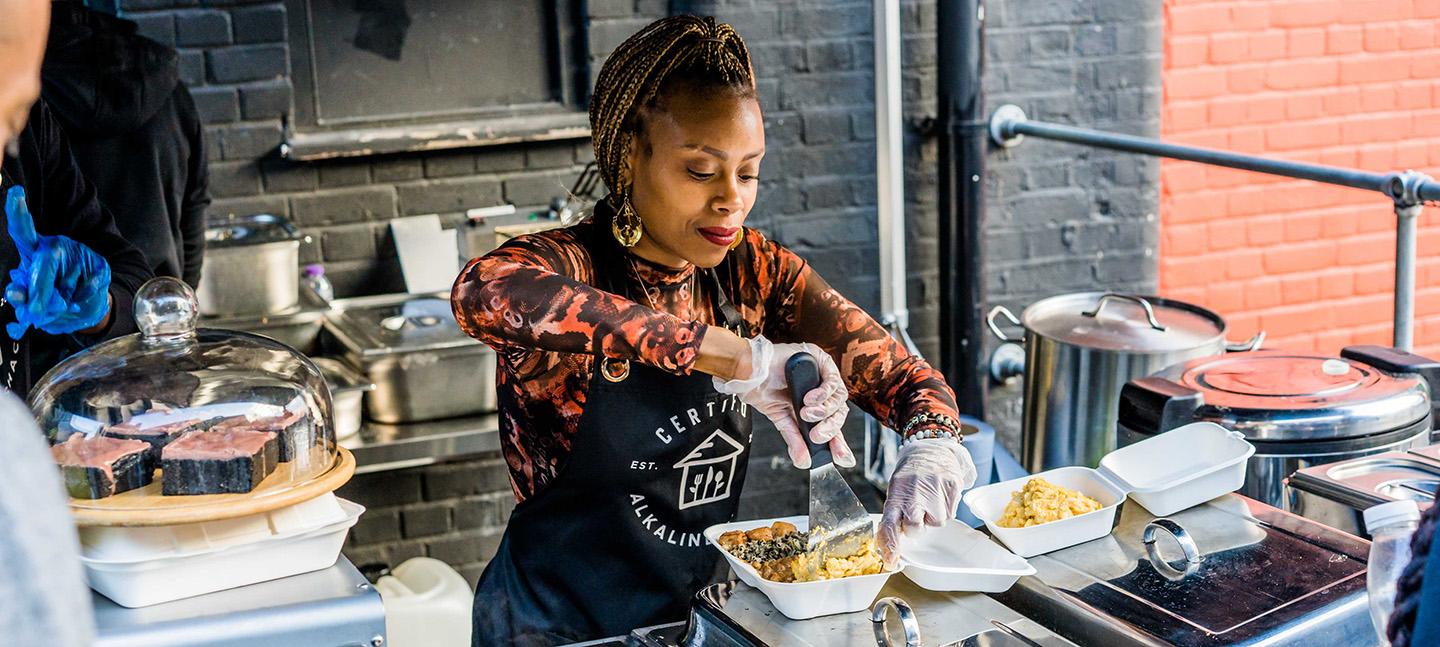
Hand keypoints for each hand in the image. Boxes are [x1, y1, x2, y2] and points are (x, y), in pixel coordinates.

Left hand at [5, 186, 110, 339]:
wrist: (84, 305)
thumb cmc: (51, 298)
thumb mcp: (30, 299)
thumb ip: (23, 298)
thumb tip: (21, 299)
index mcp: (34, 250)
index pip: (22, 230)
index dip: (17, 211)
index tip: (14, 193)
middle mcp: (56, 246)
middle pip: (46, 263)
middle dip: (39, 291)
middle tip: (33, 313)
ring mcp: (80, 254)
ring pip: (66, 283)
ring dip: (60, 305)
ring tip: (60, 306)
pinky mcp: (100, 266)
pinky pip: (87, 289)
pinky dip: (79, 303)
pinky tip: (76, 302)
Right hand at [713, 335, 853, 468]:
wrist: (748, 372)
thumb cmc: (764, 390)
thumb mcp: (782, 421)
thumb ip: (796, 440)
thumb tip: (803, 462)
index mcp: (815, 406)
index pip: (833, 425)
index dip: (840, 443)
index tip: (843, 459)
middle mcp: (822, 391)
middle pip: (839, 413)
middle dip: (831, 428)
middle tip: (816, 436)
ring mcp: (823, 376)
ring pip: (839, 398)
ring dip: (824, 410)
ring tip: (805, 414)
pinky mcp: (821, 361)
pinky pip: (833, 380)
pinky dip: (823, 393)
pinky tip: (809, 399)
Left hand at [877, 438, 976, 568]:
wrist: (930, 449)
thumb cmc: (910, 476)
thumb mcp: (896, 491)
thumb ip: (894, 515)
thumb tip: (887, 545)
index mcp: (896, 494)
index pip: (889, 524)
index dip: (890, 545)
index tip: (891, 561)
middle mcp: (914, 492)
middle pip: (916, 528)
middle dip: (917, 528)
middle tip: (918, 515)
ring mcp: (935, 489)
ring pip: (937, 523)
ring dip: (934, 517)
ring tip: (930, 500)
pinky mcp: (952, 486)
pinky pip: (951, 512)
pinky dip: (946, 508)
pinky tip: (940, 495)